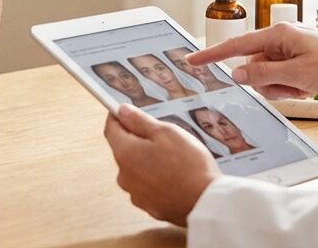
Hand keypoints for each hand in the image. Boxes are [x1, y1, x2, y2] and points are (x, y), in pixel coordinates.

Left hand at [103, 105, 220, 225]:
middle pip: (124, 150)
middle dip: (139, 141)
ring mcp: (135, 194)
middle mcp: (124, 176)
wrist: (206, 203)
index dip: (118, 117)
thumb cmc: (189, 166)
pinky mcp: (148, 206)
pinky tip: (174, 177)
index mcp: (125, 153)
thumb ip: (140, 121)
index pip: (111, 129)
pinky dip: (156, 180)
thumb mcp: (167, 132)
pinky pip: (147, 186)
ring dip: (148, 162)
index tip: (127, 112)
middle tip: (163, 139)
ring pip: (136, 169)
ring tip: (174, 161)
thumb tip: (123, 111)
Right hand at [189, 22, 317, 99]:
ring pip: (267, 75)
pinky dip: (291, 87)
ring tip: (305, 87)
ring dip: (282, 87)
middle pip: (253, 65)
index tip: (192, 60)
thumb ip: (262, 74)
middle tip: (292, 87)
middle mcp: (282, 38)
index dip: (212, 54)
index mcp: (278, 33)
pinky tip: (309, 87)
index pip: (236, 45)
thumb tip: (236, 73)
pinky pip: (281, 78)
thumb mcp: (296, 75)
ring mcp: (291, 49)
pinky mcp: (300, 60)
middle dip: (267, 82)